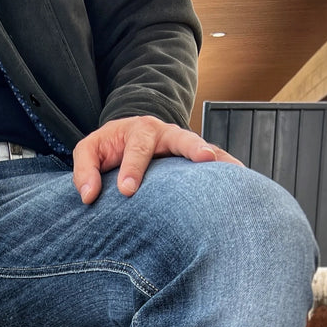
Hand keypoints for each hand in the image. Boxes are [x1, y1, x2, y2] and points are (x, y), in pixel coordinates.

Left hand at [72, 115, 241, 202]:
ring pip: (203, 148)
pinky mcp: (193, 159)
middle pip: (181, 138)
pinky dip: (226, 169)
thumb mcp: (89, 151)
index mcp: (138, 131)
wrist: (126, 137)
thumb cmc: (108, 147)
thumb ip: (85, 171)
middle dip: (192, 147)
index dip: (132, 168)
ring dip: (219, 158)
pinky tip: (241, 181)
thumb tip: (89, 196)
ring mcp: (183, 145)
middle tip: (204, 159)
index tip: (127, 190)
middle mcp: (165, 134)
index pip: (137, 148)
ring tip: (236, 172)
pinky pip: (213, 163)